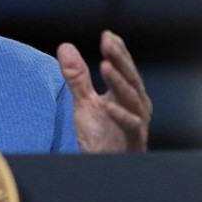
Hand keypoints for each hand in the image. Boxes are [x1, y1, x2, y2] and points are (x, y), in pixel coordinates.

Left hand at [57, 30, 150, 152]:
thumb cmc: (101, 135)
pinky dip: (121, 116)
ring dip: (118, 82)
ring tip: (106, 66)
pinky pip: (130, 126)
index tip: (107, 35)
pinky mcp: (133, 139)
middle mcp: (136, 104)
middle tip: (107, 42)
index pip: (124, 67)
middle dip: (119, 59)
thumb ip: (77, 76)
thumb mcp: (84, 102)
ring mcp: (136, 122)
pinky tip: (108, 106)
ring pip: (131, 98)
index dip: (117, 51)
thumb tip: (65, 47)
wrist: (106, 166)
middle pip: (129, 77)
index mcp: (127, 93)